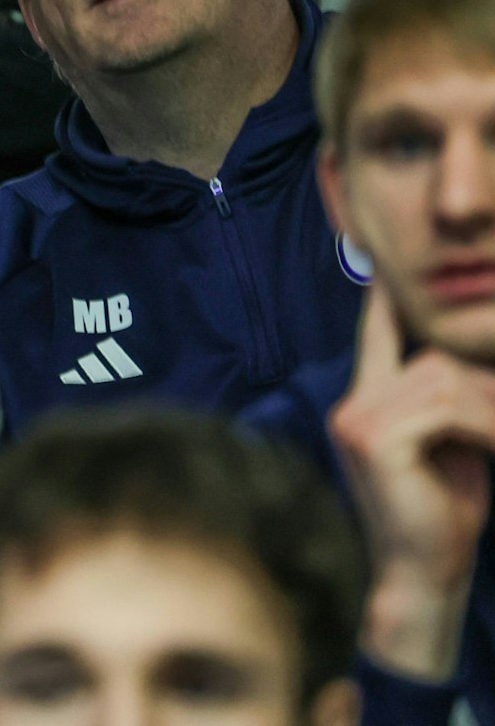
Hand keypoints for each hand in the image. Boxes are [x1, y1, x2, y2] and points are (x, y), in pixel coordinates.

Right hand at [329, 286, 494, 679]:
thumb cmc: (441, 511)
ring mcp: (357, 419)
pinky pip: (443, 407)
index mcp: (364, 404)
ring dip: (491, 406)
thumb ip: (445, 401)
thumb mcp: (446, 444)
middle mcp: (352, 405)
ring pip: (442, 378)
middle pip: (432, 358)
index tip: (382, 262)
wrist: (422, 570)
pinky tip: (493, 446)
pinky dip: (482, 423)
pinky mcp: (374, 437)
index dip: (384, 301)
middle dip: (485, 382)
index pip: (377, 337)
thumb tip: (463, 362)